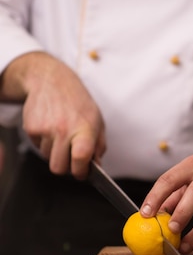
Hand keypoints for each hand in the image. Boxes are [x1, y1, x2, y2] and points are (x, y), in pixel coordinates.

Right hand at [1, 52, 105, 177]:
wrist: (52, 81)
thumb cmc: (78, 103)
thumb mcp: (97, 121)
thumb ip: (99, 146)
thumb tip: (96, 166)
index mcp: (84, 129)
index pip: (81, 159)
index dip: (81, 172)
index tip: (83, 173)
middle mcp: (64, 130)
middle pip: (59, 168)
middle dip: (66, 168)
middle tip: (72, 160)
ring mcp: (45, 129)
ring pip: (47, 158)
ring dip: (55, 152)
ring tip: (62, 136)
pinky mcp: (31, 128)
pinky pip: (38, 147)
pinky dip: (44, 143)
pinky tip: (51, 129)